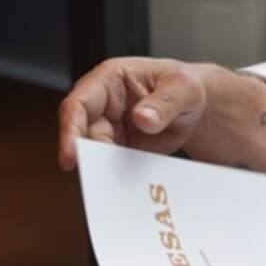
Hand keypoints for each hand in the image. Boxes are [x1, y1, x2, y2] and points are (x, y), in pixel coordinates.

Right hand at [57, 57, 208, 169]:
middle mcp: (102, 105)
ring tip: (122, 183)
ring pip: (95, 154)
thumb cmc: (184, 86)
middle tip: (105, 177)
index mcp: (109, 80)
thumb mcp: (184, 88)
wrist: (194, 106)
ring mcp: (109, 129)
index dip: (71, 130)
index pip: (79, 104)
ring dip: (105, 170)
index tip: (71, 156)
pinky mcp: (118, 149)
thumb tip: (142, 118)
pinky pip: (112, 166)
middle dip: (91, 157)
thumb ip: (165, 103)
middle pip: (83, 135)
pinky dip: (119, 177)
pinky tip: (131, 185)